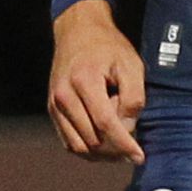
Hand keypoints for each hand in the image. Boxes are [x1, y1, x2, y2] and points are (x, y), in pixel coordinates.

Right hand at [47, 0, 147, 160]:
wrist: (78, 33)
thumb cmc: (109, 48)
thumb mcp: (131, 65)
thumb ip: (133, 98)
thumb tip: (128, 129)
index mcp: (84, 82)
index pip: (106, 124)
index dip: (124, 144)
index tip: (139, 157)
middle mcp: (63, 96)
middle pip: (91, 139)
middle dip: (115, 148)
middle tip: (133, 141)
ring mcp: (54, 105)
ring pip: (77, 146)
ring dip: (101, 154)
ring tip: (120, 145)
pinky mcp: (52, 111)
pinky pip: (68, 141)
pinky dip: (87, 149)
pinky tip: (105, 144)